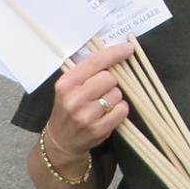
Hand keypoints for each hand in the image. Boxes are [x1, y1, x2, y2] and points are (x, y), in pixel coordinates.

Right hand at [44, 40, 135, 159]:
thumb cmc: (68, 108)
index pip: (95, 62)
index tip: (128, 48)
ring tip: (103, 104)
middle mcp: (74, 99)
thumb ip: (87, 72)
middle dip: (111, 81)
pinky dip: (120, 109)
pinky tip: (109, 112)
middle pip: (109, 78)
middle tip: (102, 89)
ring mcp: (86, 116)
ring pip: (117, 94)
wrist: (61, 140)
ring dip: (115, 96)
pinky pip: (122, 110)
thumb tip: (116, 54)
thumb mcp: (68, 87)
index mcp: (66, 84)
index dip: (114, 53)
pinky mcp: (98, 129)